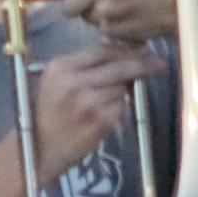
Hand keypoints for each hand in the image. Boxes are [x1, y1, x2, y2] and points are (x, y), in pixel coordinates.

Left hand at [3, 0, 174, 44]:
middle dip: (82, 3)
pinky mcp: (114, 29)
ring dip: (97, 15)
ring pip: (84, 17)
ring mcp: (106, 9)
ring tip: (122, 5)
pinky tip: (129, 17)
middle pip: (68, 3)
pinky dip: (111, 27)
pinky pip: (100, 31)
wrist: (187, 2)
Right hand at [29, 41, 163, 182]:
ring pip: (122, 86)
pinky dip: (119, 107)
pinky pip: (121, 106)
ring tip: (112, 96)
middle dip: (142, 63)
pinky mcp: (100, 119)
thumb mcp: (55, 81)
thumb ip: (82, 66)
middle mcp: (73, 81)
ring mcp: (88, 101)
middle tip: (158, 64)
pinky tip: (105, 112)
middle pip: (118, 65)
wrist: (39, 147)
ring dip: (125, 89)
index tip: (142, 49)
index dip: (125, 49)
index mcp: (60, 66)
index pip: (102, 50)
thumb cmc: (48, 111)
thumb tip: (121, 53)